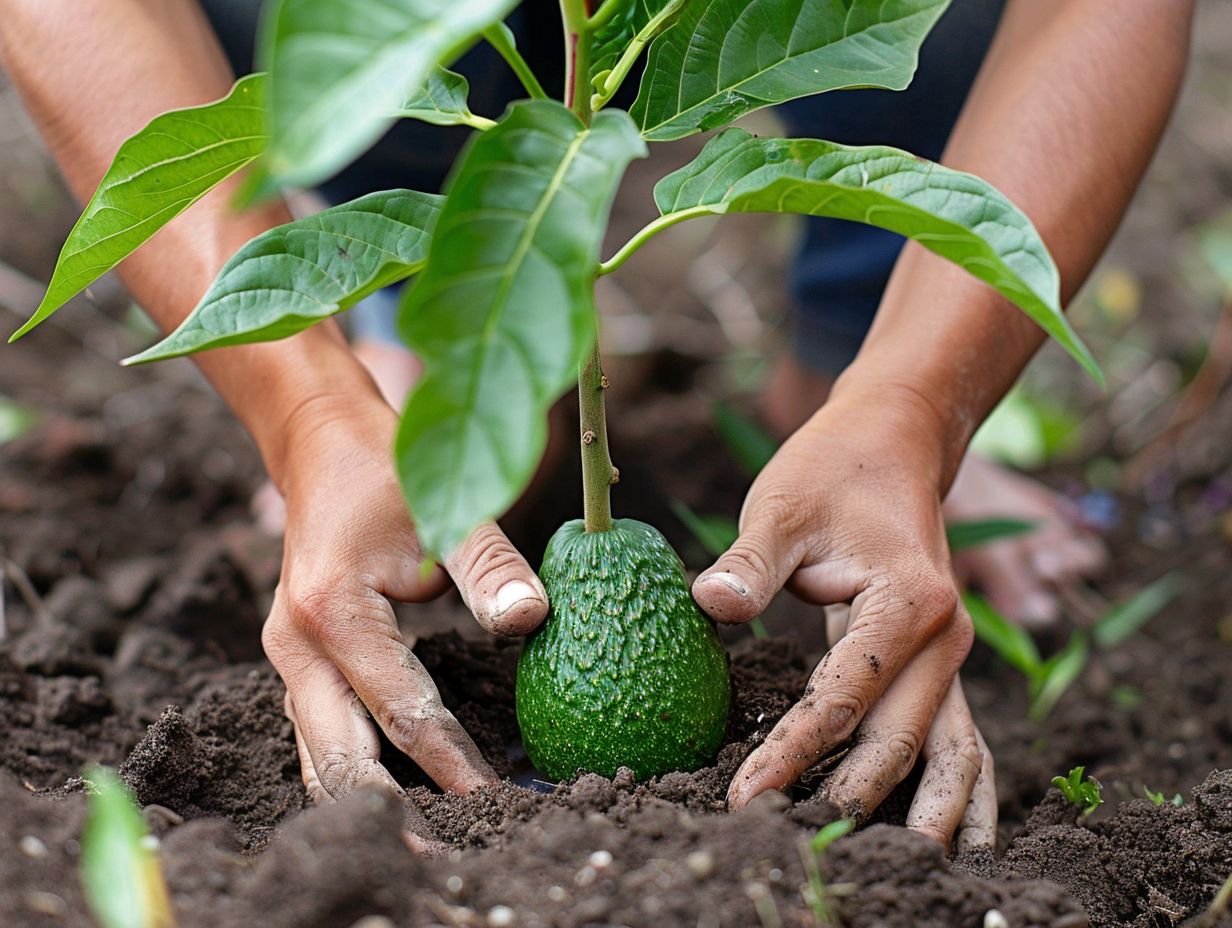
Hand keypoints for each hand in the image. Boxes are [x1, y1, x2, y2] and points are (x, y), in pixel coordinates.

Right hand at [260, 394, 547, 850]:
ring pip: (318, 756)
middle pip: (337, 757)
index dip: (449, 761)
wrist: (324, 447)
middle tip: (445, 858)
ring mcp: (288, 659)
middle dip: (391, 813)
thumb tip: (534, 622)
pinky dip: (354, 772)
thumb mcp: (447, 510)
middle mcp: (294, 646)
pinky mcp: (299, 663)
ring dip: (367, 803)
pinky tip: (392, 802)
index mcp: (332, 611)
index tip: (494, 802)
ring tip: (421, 846)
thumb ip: (492, 570)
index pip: (400, 708)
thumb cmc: (389, 474)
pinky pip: (320, 735)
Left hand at [692, 383, 990, 847]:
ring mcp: (953, 658)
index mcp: (909, 601)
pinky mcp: (941, 667)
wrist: (894, 443)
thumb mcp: (779, 507)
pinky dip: (955, 798)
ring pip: (955, 760)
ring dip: (924, 820)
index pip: (844, 696)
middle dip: (847, 802)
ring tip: (887, 878)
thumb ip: (749, 564)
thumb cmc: (829, 472)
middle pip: (902, 743)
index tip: (743, 798)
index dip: (793, 752)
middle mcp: (947, 638)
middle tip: (785, 848)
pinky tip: (951, 848)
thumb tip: (711, 605)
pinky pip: (960, 746)